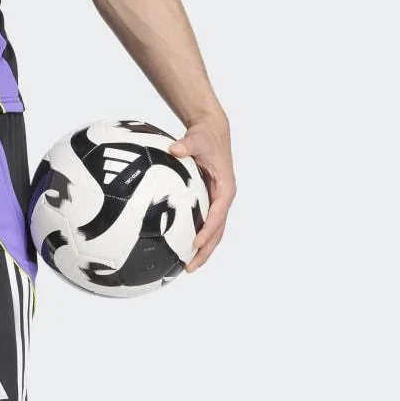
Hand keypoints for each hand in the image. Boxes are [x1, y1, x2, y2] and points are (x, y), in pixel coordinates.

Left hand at [169, 118, 235, 272]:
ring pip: (213, 233)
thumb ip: (186, 145)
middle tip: (190, 268)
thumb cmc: (205, 137)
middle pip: (218, 232)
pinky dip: (197, 239)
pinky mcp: (209, 204)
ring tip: (187, 267)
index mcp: (225, 189)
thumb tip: (174, 148)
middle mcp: (223, 199)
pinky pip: (205, 225)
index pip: (217, 216)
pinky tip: (181, 251)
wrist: (212, 132)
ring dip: (202, 251)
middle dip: (205, 251)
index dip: (208, 231)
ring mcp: (217, 203)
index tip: (195, 244)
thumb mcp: (197, 138)